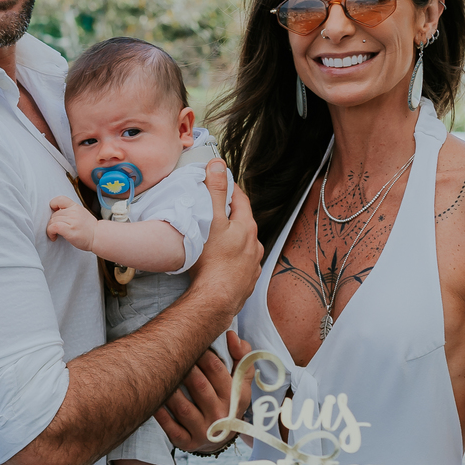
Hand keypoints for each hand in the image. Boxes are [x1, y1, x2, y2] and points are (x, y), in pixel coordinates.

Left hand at [47, 196, 98, 251]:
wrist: (98, 237)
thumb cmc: (89, 229)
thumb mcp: (81, 214)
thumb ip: (71, 211)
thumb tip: (57, 213)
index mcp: (76, 207)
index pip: (60, 199)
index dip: (53, 205)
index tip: (54, 213)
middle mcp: (73, 212)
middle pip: (54, 214)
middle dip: (53, 222)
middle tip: (57, 229)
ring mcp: (71, 220)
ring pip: (52, 221)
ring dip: (51, 229)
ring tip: (56, 234)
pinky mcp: (69, 229)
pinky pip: (53, 227)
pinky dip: (50, 232)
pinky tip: (54, 237)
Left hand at [154, 331, 251, 449]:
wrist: (220, 436)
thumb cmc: (228, 399)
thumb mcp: (241, 380)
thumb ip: (242, 356)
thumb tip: (231, 335)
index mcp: (235, 398)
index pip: (217, 369)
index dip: (201, 353)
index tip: (190, 343)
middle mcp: (221, 416)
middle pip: (198, 386)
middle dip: (183, 367)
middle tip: (170, 354)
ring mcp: (204, 431)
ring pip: (182, 407)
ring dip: (169, 389)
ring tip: (159, 373)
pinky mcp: (187, 443)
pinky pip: (170, 428)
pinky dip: (160, 414)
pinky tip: (153, 399)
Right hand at [189, 164, 261, 319]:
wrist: (215, 299)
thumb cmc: (212, 261)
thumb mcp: (211, 220)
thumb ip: (215, 191)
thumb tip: (218, 165)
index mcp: (247, 227)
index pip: (241, 199)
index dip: (230, 189)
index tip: (221, 183)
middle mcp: (254, 244)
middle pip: (243, 223)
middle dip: (230, 215)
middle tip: (214, 211)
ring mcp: (252, 264)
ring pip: (243, 245)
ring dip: (233, 239)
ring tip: (216, 240)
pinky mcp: (246, 281)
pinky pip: (241, 265)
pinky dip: (233, 260)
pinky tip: (221, 263)